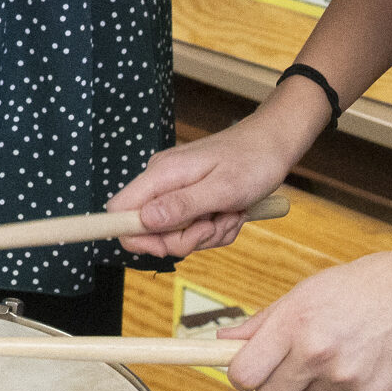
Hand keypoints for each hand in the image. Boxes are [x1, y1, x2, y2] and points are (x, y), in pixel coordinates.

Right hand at [108, 119, 296, 257]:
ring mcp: (174, 189)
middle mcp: (161, 182)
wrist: (272, 143)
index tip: (165, 247)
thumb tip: (143, 220)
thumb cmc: (252, 161)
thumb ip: (182, 205)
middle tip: (215, 225)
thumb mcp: (222, 189)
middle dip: (186, 239)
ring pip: (175, 233)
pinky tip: (230, 213)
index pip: (119, 211)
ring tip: (230, 214)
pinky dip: (214, 228)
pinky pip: (192, 227)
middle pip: (150, 231)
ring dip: (206, 234)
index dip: (134, 237)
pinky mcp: (188, 196)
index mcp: (161, 175)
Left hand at [216, 244, 391, 390]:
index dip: (241, 375)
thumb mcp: (311, 289)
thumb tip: (225, 341)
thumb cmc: (371, 281)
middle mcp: (316, 351)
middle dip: (273, 387)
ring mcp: (345, 376)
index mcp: (294, 321)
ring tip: (345, 344)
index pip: (243, 373)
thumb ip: (266, 320)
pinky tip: (370, 353)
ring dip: (318, 380)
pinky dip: (352, 382)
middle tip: (290, 366)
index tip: (246, 370)